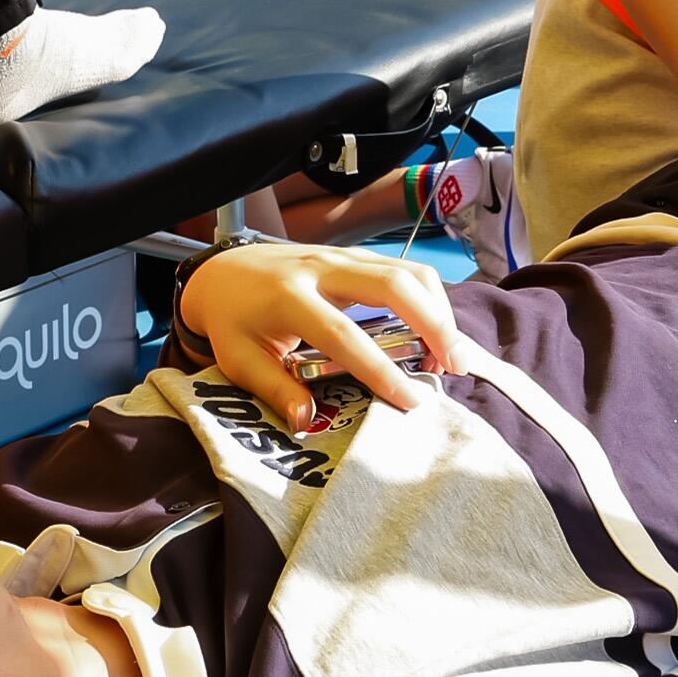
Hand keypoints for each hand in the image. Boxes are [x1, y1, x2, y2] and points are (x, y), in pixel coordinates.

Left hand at [180, 242, 469, 435]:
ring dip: (438, 309)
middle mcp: (321, 269)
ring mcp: (341, 256)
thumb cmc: (233, 321)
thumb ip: (274, 389)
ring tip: (452, 355)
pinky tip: (436, 331)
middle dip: (432, 323)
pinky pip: (404, 268)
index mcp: (289, 297)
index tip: (410, 399)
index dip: (379, 368)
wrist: (222, 273)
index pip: (343, 334)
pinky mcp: (355, 256)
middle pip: (392, 283)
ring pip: (407, 269)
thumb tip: (309, 420)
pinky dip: (429, 298)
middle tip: (454, 366)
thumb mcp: (239, 360)